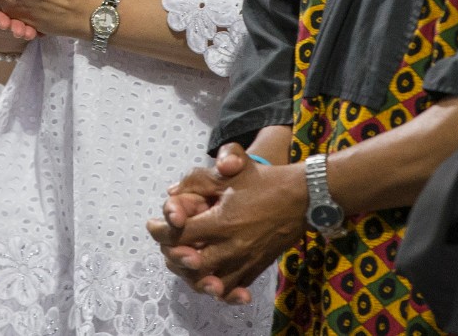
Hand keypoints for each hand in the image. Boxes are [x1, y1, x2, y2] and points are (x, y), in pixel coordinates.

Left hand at [148, 143, 306, 302]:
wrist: (304, 197)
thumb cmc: (266, 181)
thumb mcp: (234, 170)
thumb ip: (200, 178)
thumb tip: (173, 191)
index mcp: (223, 220)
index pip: (180, 234)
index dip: (160, 231)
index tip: (153, 225)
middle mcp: (232, 245)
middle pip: (190, 264)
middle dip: (173, 256)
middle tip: (168, 246)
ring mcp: (245, 260)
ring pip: (210, 282)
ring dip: (192, 275)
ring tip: (185, 263)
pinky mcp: (256, 267)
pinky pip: (232, 287)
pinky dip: (218, 288)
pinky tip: (211, 280)